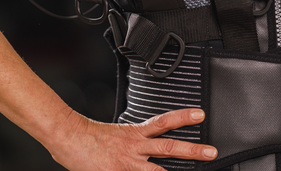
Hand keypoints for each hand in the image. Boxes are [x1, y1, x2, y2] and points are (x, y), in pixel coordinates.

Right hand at [48, 108, 216, 170]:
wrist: (68, 137)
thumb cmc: (90, 136)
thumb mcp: (118, 132)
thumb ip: (137, 138)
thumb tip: (151, 140)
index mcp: (136, 133)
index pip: (165, 122)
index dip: (183, 117)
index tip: (201, 115)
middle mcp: (135, 147)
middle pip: (170, 146)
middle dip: (193, 150)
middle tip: (212, 151)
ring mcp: (128, 163)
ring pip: (159, 169)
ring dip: (179, 168)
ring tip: (199, 164)